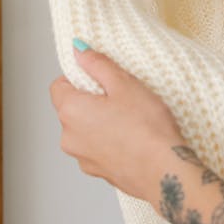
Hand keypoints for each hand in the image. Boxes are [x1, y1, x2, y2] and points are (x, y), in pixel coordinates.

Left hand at [49, 42, 187, 201]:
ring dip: (101, 121)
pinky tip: (133, 138)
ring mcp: (83, 158)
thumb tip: (79, 51)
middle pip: (72, 108)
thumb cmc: (146, 128)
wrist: (164, 172)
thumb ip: (97, 64)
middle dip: (93, 99)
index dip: (78, 77)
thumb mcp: (124, 84)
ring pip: (86, 130)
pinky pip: (98, 148)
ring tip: (131, 120)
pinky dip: (110, 141)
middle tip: (122, 97)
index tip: (101, 77)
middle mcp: (69, 137)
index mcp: (71, 111)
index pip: (58, 86)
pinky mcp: (99, 172)